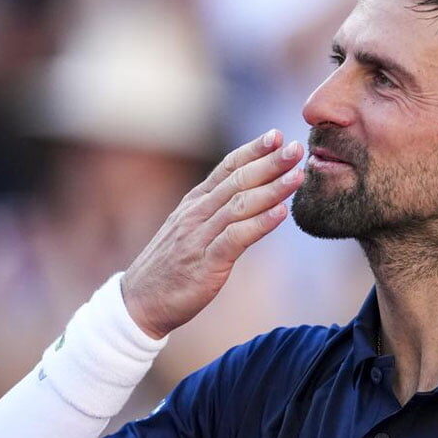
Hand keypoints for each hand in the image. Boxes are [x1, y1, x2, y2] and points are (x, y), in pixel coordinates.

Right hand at [121, 130, 303, 338]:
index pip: (227, 168)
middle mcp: (197, 213)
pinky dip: (260, 224)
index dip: (252, 150)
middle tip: (297, 148)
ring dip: (272, 188)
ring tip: (297, 176)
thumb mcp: (191, 230)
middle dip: (270, 162)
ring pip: (241, 205)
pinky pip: (236, 237)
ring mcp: (200, 236)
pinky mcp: (207, 261)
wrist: (140, 302)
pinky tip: (281, 214)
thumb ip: (217, 212)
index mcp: (195, 203)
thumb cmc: (171, 266)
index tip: (276, 135)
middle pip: (238, 180)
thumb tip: (249, 198)